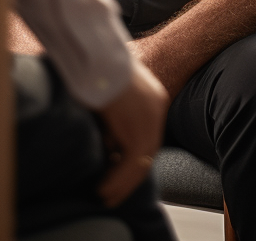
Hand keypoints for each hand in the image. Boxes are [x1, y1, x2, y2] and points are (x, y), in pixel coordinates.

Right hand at [96, 61, 169, 206]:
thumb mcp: (115, 92)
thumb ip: (117, 117)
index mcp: (155, 98)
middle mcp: (157, 110)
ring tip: (105, 196)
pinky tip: (102, 190)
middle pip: (149, 152)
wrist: (99, 59)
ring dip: (121, 184)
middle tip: (114, 192)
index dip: (135, 157)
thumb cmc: (99, 69)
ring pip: (140, 164)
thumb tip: (109, 144)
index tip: (120, 170)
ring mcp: (149, 122)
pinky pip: (128, 165)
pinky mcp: (136, 133)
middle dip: (131, 176)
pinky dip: (115, 181)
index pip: (149, 135)